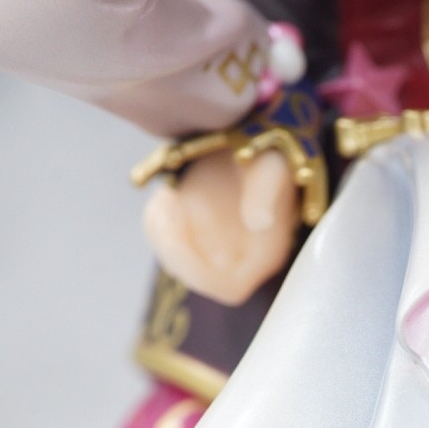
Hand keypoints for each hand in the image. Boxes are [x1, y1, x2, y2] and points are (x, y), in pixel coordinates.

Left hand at [143, 148, 299, 306]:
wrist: (250, 139)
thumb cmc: (267, 154)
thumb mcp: (269, 165)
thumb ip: (265, 193)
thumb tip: (259, 222)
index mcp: (264, 253)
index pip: (229, 288)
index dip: (201, 275)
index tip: (179, 237)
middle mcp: (239, 259)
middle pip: (199, 279)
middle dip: (176, 251)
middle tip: (167, 208)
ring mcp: (216, 250)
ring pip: (178, 262)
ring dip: (164, 235)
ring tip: (168, 199)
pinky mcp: (196, 236)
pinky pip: (168, 243)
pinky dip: (158, 224)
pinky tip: (166, 196)